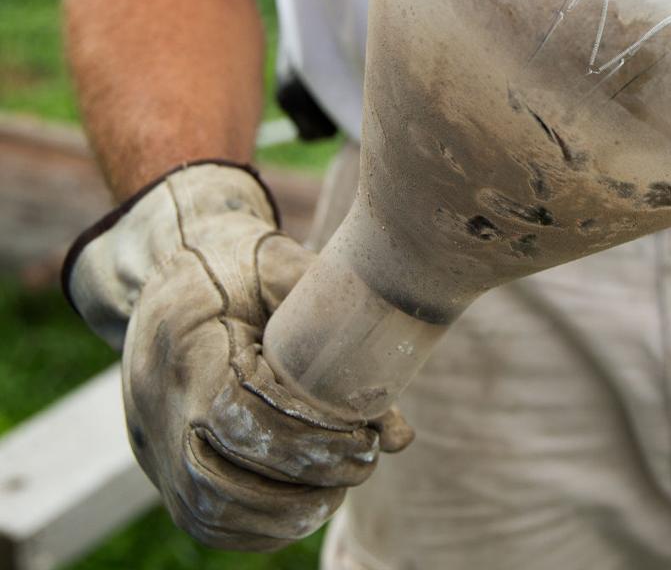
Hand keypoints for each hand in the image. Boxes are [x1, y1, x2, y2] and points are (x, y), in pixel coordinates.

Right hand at [64, 162, 412, 549]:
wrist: (174, 265)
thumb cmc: (246, 266)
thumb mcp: (295, 276)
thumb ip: (347, 344)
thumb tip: (398, 437)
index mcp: (187, 341)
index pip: (236, 413)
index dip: (304, 439)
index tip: (362, 440)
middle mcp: (154, 397)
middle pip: (217, 474)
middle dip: (299, 485)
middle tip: (360, 467)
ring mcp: (149, 434)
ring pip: (205, 507)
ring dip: (279, 515)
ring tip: (336, 492)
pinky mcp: (156, 458)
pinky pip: (197, 517)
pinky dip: (253, 528)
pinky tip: (302, 511)